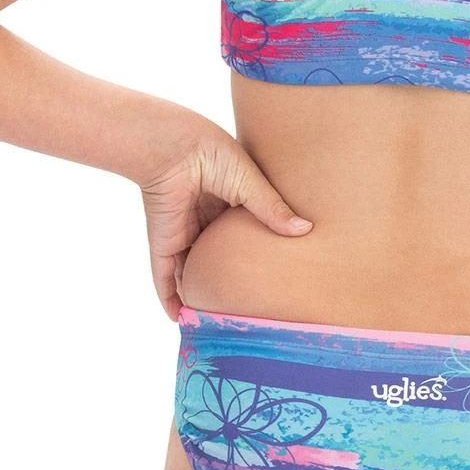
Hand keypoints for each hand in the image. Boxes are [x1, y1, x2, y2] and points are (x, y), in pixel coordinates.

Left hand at [138, 112, 311, 318]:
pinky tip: (179, 319)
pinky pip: (164, 277)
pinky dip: (169, 298)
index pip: (241, 233)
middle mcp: (204, 221)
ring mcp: (183, 234)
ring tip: (218, 319)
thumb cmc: (213, 155)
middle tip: (248, 303)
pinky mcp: (164, 244)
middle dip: (228, 277)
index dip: (254, 250)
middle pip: (217, 256)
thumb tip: (305, 230)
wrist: (174, 150)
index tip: (271, 271)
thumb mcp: (250, 183)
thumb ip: (272, 209)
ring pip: (191, 271)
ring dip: (200, 293)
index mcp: (226, 201)